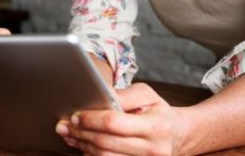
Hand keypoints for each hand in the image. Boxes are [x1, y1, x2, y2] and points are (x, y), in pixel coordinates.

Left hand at [55, 83, 186, 154]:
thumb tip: (102, 95)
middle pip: (106, 143)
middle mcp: (153, 149)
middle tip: (64, 126)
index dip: (91, 119)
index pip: (114, 123)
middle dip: (81, 133)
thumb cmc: (159, 112)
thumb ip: (124, 95)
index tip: (75, 115)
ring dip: (83, 146)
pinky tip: (84, 147)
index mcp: (156, 126)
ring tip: (70, 136)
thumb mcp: (147, 95)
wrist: (180, 135)